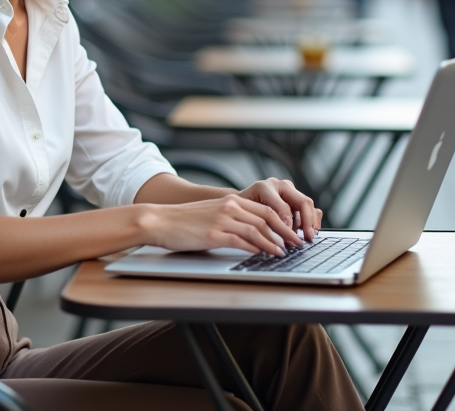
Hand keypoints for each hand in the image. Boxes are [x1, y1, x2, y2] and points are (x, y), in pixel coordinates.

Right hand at [141, 195, 303, 255]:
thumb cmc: (183, 222)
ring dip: (274, 242)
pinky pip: (241, 240)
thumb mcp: (211, 215)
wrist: (159, 221)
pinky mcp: (214, 234)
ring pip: (257, 229)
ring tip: (284, 252)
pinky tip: (263, 253)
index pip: (265, 209)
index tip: (291, 233)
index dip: (282, 222)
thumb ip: (231, 220)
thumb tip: (252, 236)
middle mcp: (229, 207)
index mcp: (230, 200)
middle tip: (295, 244)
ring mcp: (222, 220)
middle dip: (284, 232)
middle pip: (266, 217)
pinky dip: (256, 247)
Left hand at [237, 178, 321, 240]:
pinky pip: (310, 206)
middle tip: (308, 238)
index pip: (283, 208)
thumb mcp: (248, 217)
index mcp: (265, 188)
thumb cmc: (242, 212)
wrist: (240, 203)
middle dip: (307, 222)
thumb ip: (264, 225)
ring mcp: (289, 189)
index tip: (290, 240)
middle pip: (302, 202)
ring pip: (308, 204)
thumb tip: (281, 240)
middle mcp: (279, 185)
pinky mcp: (295, 195)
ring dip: (311, 222)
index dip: (288, 226)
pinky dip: (312, 219)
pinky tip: (308, 231)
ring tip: (308, 237)